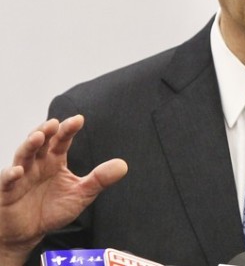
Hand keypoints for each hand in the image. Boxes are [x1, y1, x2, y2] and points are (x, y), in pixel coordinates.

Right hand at [0, 116, 126, 264]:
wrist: (29, 232)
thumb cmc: (52, 209)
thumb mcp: (80, 194)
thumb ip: (99, 179)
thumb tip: (123, 165)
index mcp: (54, 160)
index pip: (62, 140)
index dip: (68, 129)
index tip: (78, 119)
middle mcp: (37, 163)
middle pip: (41, 142)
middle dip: (46, 131)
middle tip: (54, 123)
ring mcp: (21, 175)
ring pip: (22, 155)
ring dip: (29, 145)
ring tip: (38, 137)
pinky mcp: (7, 191)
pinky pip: (6, 181)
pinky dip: (10, 175)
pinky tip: (17, 171)